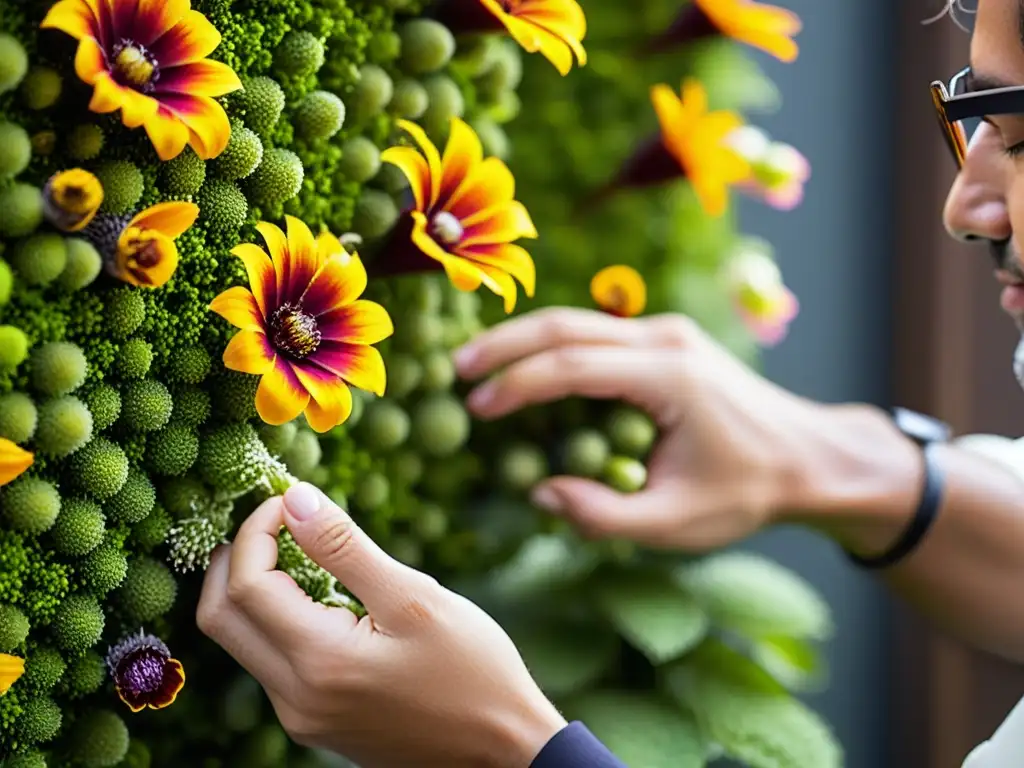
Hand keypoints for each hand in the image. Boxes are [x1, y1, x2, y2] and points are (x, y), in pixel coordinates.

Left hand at [197, 483, 565, 767]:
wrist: (502, 750)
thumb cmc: (473, 670)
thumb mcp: (414, 597)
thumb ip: (344, 548)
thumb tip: (294, 499)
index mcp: (320, 664)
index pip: (247, 585)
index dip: (257, 531)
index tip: (289, 499)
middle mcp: (296, 699)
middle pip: (221, 618)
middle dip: (235, 558)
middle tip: (272, 519)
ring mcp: (302, 717)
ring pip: (243, 641)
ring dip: (254, 587)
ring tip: (297, 548)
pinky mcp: (315, 722)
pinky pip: (271, 662)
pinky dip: (277, 617)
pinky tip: (317, 593)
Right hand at [454, 307, 900, 550]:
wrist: (811, 457)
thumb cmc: (749, 492)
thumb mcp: (677, 523)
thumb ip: (604, 515)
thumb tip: (540, 492)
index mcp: (670, 376)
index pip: (575, 367)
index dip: (519, 385)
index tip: (477, 407)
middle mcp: (666, 338)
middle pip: (568, 325)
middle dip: (507, 343)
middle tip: (457, 367)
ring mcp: (668, 333)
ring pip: (580, 322)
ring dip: (526, 340)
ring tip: (478, 364)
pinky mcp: (667, 341)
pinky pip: (599, 335)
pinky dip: (555, 348)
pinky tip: (526, 369)